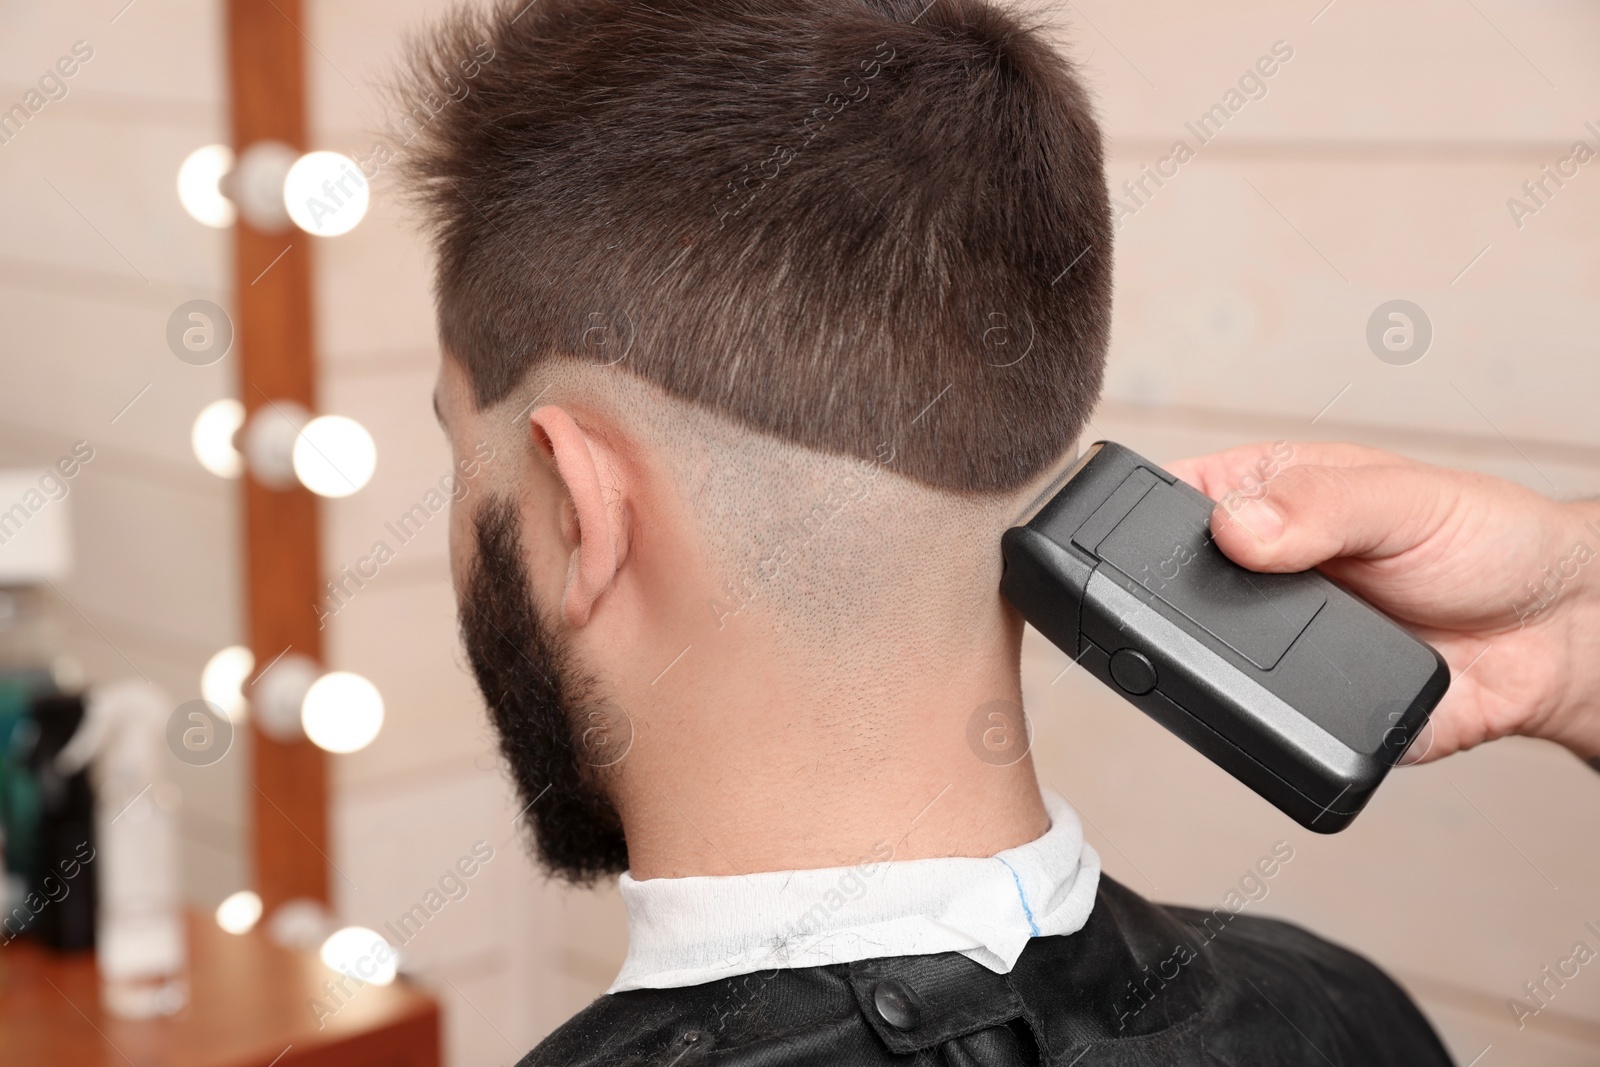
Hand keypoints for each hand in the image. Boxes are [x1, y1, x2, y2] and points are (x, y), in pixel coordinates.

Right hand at [1164, 441, 1599, 764]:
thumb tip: (1235, 524)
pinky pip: (1269, 725)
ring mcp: (1275, 643)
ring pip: (1208, 662)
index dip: (1153, 514)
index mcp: (1267, 497)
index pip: (1176, 498)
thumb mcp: (1405, 499)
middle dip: (1193, 598)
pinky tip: (1323, 693)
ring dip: (1236, 663)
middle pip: (1176, 587)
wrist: (1556, 636)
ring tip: (1306, 639)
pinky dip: (1284, 720)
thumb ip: (1320, 504)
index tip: (1179, 534)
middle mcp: (1259, 571)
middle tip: (1253, 591)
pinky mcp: (1304, 709)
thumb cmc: (1488, 540)